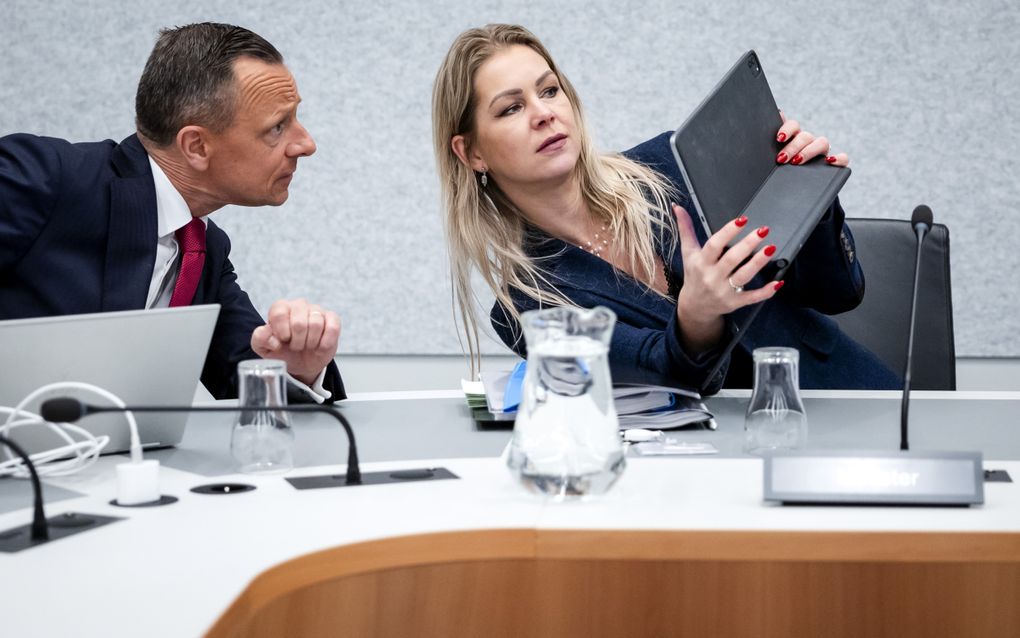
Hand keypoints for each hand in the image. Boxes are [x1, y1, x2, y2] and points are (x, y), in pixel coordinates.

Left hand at [250, 298, 340, 385]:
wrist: (302, 363)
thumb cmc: (283, 351)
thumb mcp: (264, 349)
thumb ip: (260, 339)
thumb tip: (269, 334)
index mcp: (280, 308)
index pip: (279, 313)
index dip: (281, 331)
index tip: (282, 341)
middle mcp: (299, 305)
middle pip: (299, 322)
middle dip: (297, 341)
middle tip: (295, 346)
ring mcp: (317, 310)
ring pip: (316, 324)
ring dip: (310, 343)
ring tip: (307, 346)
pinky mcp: (332, 319)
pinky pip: (332, 328)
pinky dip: (325, 343)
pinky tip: (319, 347)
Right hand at [673, 205, 781, 352]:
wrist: (695, 306)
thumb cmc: (694, 274)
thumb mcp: (688, 253)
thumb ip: (686, 229)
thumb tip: (678, 207)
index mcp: (701, 262)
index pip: (714, 245)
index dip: (727, 232)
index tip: (742, 220)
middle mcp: (712, 276)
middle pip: (731, 259)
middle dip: (748, 244)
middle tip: (763, 230)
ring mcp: (724, 290)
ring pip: (743, 276)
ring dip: (758, 262)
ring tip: (771, 248)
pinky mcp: (735, 302)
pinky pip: (752, 297)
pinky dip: (765, 292)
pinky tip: (778, 283)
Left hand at [775, 112, 848, 166]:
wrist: (791, 189)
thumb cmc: (778, 172)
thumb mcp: (771, 160)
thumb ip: (769, 144)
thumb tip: (775, 117)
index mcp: (792, 139)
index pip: (793, 126)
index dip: (787, 129)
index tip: (779, 138)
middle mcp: (808, 142)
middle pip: (805, 136)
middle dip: (792, 147)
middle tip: (781, 158)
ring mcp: (821, 152)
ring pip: (822, 142)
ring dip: (809, 151)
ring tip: (796, 162)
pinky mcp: (833, 164)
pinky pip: (843, 159)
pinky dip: (839, 159)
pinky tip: (830, 161)